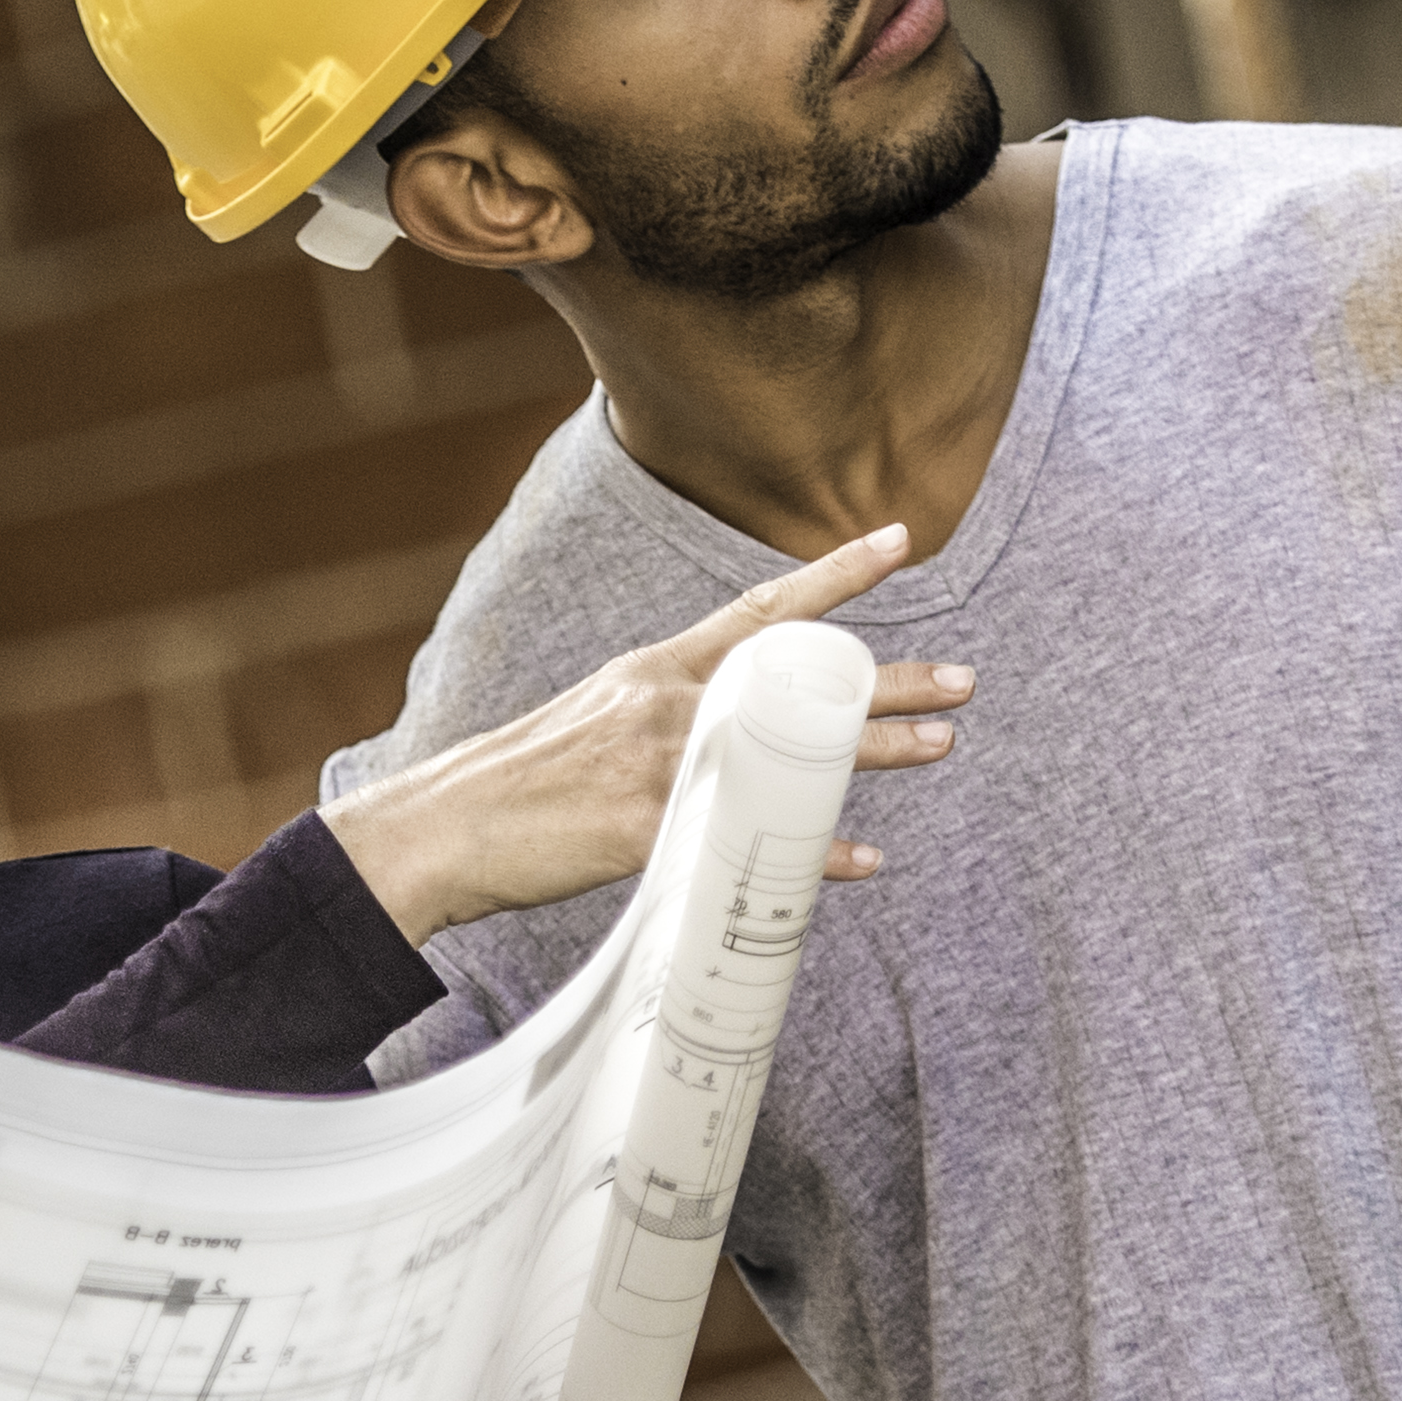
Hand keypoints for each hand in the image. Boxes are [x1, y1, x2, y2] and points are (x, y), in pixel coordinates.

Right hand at [323, 522, 968, 940]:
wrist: (436, 829)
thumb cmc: (511, 788)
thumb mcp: (590, 725)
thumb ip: (662, 721)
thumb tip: (723, 733)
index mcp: (653, 670)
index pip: (760, 608)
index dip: (834, 575)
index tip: (899, 541)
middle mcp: (667, 703)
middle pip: (800, 681)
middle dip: (889, 679)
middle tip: (965, 681)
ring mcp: (660, 764)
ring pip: (794, 749)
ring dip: (874, 750)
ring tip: (942, 744)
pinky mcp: (646, 828)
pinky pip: (751, 838)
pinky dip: (809, 853)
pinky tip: (859, 859)